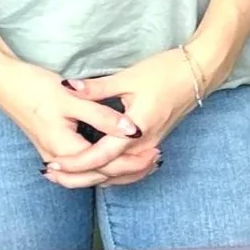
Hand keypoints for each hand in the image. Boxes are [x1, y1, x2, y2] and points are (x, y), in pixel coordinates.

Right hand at [0, 54, 152, 187]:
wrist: (0, 81)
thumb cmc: (33, 86)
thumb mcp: (71, 98)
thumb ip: (102, 115)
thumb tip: (131, 129)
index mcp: (65, 149)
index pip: (107, 165)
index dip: (133, 161)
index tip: (156, 151)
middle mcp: (58, 157)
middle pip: (100, 176)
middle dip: (129, 170)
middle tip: (156, 160)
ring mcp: (53, 154)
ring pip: (90, 174)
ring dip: (116, 170)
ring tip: (142, 161)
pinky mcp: (51, 146)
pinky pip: (82, 165)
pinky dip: (101, 164)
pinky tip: (114, 155)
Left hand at [65, 48, 207, 163]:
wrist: (199, 73)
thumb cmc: (165, 72)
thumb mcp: (128, 78)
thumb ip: (96, 89)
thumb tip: (67, 87)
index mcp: (134, 132)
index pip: (99, 157)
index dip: (74, 163)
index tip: (51, 164)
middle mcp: (143, 146)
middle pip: (107, 173)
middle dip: (77, 177)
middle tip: (50, 173)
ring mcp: (150, 147)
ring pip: (118, 175)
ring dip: (92, 177)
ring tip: (66, 175)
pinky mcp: (153, 143)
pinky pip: (128, 168)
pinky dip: (110, 173)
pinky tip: (95, 169)